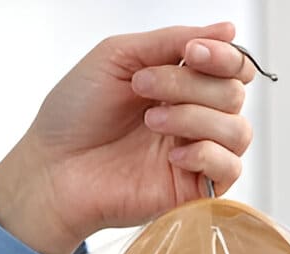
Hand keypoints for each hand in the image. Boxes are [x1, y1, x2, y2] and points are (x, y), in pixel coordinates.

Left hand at [0, 22, 257, 253]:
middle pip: (234, 94)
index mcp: (182, 82)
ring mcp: (198, 153)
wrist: (52, 168)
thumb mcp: (119, 56)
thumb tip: (227, 30)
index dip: (224, 56)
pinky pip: (230, 169)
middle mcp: (196, 116)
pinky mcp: (195, 188)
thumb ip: (172, 40)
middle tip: (143, 87)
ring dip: (195, 118)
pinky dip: (205, 154)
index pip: (233, 67)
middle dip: (190, 84)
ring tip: (151, 120)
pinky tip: (171, 155)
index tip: (192, 52)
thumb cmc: (76, 114)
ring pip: (238, 130)